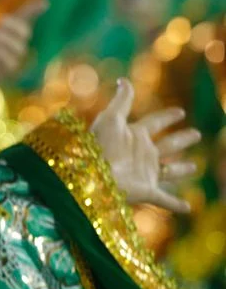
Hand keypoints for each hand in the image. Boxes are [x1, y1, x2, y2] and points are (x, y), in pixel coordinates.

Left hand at [90, 79, 198, 213]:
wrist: (90, 174)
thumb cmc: (99, 145)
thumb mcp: (110, 118)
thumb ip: (121, 100)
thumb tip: (124, 80)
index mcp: (134, 135)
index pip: (155, 122)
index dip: (167, 117)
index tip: (180, 111)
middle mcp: (141, 154)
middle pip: (167, 145)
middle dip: (181, 140)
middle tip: (197, 134)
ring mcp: (144, 173)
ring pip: (168, 171)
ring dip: (181, 170)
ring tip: (194, 167)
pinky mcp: (145, 191)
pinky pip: (165, 199)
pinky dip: (176, 205)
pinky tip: (188, 209)